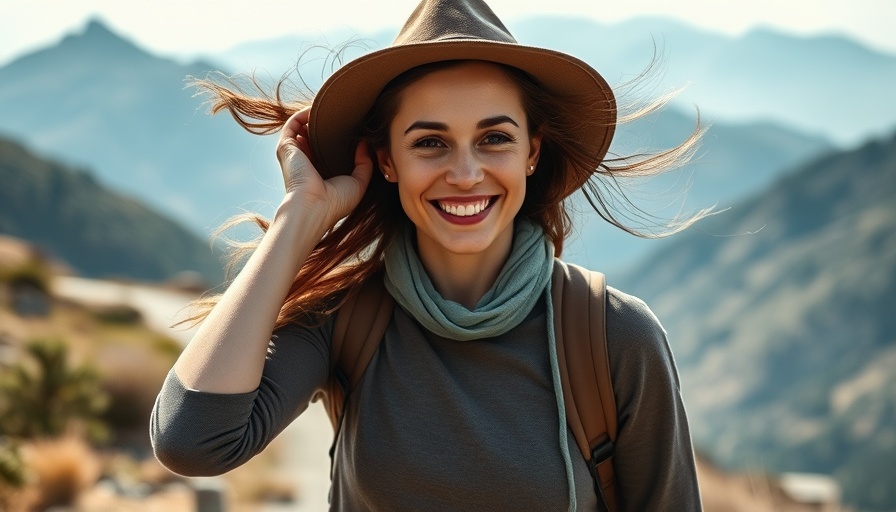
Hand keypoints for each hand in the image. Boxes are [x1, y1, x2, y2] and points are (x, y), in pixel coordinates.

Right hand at [276, 107, 372, 224]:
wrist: (313, 207)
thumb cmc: (335, 202)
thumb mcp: (358, 183)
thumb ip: (364, 164)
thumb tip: (365, 143)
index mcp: (320, 171)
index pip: (327, 149)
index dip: (339, 136)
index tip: (354, 125)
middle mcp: (305, 161)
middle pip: (314, 136)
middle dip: (328, 124)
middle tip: (346, 113)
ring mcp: (294, 153)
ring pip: (303, 127)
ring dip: (316, 116)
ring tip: (334, 106)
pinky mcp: (286, 146)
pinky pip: (293, 122)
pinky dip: (305, 113)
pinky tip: (321, 108)